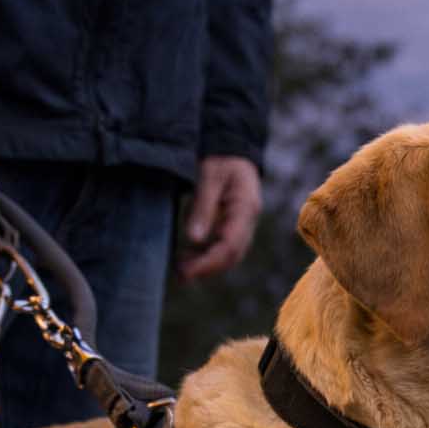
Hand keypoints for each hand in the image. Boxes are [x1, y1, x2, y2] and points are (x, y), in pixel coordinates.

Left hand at [181, 155, 261, 279]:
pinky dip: (206, 257)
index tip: (187, 270)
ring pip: (229, 256)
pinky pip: (223, 248)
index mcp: (245, 209)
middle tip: (180, 275)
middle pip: (232, 256)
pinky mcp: (234, 227)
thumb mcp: (209, 177)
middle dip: (207, 269)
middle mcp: (248, 222)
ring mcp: (243, 226)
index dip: (209, 262)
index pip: (231, 245)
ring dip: (206, 265)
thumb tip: (194, 239)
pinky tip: (188, 256)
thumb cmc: (221, 161)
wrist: (233, 152)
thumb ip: (202, 207)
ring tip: (180, 268)